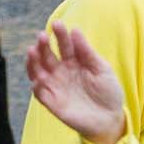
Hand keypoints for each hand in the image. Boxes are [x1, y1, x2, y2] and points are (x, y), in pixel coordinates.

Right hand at [24, 21, 125, 143]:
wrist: (110, 118)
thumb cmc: (108, 92)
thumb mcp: (102, 69)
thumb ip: (88, 52)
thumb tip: (75, 30)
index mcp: (74, 62)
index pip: (64, 45)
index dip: (60, 35)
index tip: (58, 24)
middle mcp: (61, 71)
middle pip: (47, 55)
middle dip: (43, 45)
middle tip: (43, 36)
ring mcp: (55, 86)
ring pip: (37, 71)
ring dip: (33, 61)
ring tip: (33, 50)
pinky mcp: (52, 101)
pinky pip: (39, 92)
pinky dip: (36, 85)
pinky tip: (38, 79)